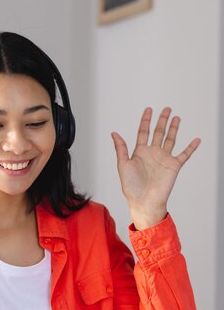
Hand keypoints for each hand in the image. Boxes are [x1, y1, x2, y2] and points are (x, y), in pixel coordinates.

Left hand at [111, 107, 200, 229]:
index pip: (143, 132)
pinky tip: (196, 140)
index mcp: (140, 152)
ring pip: (170, 139)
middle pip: (158, 132)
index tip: (149, 109)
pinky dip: (191, 147)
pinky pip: (184, 154)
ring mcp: (164, 159)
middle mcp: (153, 153)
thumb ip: (121, 148)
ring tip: (177, 117)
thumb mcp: (123, 165)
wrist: (144, 201)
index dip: (146, 120)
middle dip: (162, 120)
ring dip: (174, 128)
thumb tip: (114, 133)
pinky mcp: (174, 166)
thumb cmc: (132, 187)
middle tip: (167, 108)